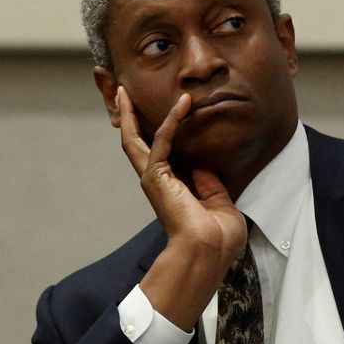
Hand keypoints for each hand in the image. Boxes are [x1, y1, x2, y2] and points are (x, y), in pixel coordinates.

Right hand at [117, 86, 246, 328]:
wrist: (208, 252)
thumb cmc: (219, 238)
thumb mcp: (221, 206)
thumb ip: (212, 186)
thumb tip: (205, 168)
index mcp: (173, 190)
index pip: (161, 156)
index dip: (161, 135)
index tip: (169, 117)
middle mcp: (158, 182)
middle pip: (136, 144)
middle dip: (128, 120)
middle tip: (122, 96)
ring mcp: (154, 179)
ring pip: (134, 140)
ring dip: (130, 114)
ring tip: (125, 91)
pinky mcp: (157, 176)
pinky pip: (163, 141)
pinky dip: (172, 120)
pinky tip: (183, 104)